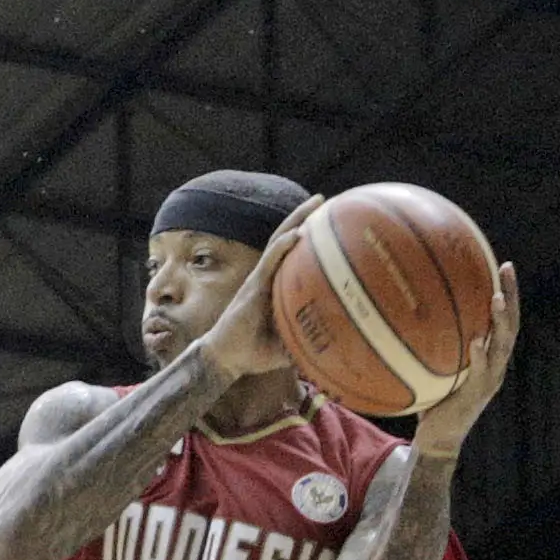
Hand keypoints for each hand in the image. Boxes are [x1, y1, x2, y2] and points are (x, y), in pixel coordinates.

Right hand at [200, 196, 321, 383]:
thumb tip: (334, 350)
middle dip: (304, 217)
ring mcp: (259, 279)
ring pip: (279, 241)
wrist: (225, 359)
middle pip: (287, 239)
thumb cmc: (253, 354)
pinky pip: (269, 261)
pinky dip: (282, 246)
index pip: (293, 256)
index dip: (308, 238)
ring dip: (297, 220)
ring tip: (316, 202)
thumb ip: (306, 342)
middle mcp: (268, 277)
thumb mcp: (286, 348)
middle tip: (325, 200)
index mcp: (275, 287)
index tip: (328, 222)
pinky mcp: (252, 287)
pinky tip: (296, 233)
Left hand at [413, 260, 518, 458]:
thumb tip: (406, 317)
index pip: (504, 318)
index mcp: (489, 356)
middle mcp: (495, 365)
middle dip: (511, 296)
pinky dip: (480, 356)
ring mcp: (490, 380)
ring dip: (501, 321)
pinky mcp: (478, 395)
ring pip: (503, 345)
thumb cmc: (433, 403)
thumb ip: (432, 346)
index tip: (504, 266)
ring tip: (496, 299)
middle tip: (507, 270)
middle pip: (511, 324)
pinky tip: (477, 342)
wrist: (438, 441)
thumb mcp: (435, 369)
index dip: (508, 293)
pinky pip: (481, 372)